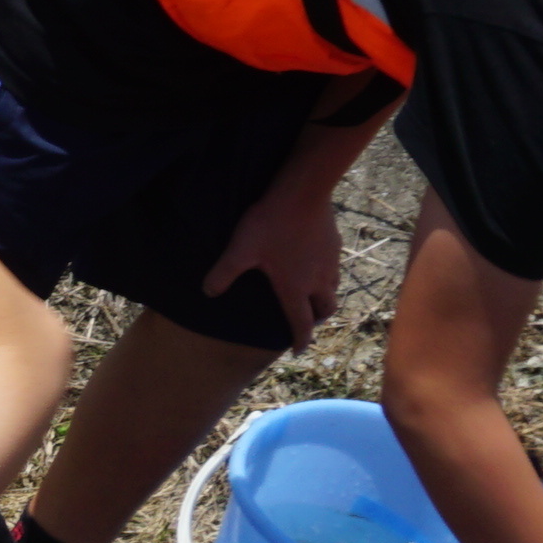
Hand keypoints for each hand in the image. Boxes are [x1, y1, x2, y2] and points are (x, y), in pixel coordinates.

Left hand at [203, 187, 348, 345]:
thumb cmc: (270, 224)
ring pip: (333, 289)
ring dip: (324, 298)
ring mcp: (330, 262)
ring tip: (312, 297)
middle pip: (325, 309)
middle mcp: (318, 280)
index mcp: (295, 288)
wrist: (303, 192)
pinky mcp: (335, 244)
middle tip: (308, 322)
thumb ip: (223, 274)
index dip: (300, 339)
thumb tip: (208, 292)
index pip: (301, 322)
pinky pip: (335, 268)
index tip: (298, 350)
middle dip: (317, 319)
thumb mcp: (240, 250)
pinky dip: (327, 276)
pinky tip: (316, 267)